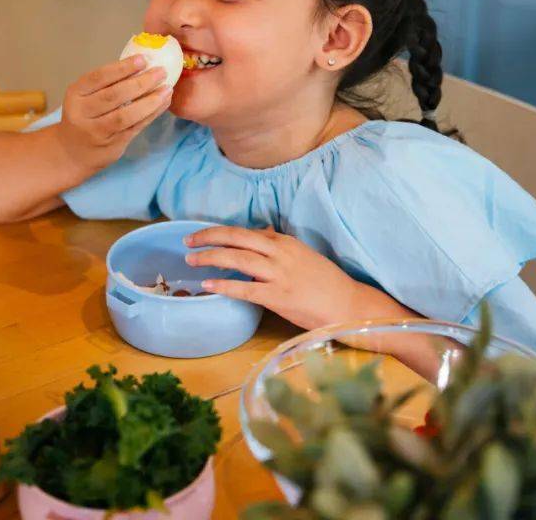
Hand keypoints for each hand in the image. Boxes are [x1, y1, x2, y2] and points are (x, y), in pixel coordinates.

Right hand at [57, 55, 172, 172]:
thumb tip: (142, 63)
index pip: (99, 77)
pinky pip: (135, 127)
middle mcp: (83, 113)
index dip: (122, 68)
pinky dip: (151, 114)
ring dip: (150, 101)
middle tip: (161, 72)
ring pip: (126, 115)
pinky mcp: (112, 145)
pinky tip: (162, 104)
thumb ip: (107, 83)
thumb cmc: (84, 117)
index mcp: (76, 94)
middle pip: (114, 95)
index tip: (143, 59)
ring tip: (167, 89)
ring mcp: (97, 132)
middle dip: (141, 82)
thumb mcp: (85, 97)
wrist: (72, 152)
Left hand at [184, 225, 367, 329]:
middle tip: (187, 241)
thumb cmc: (324, 282)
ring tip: (191, 260)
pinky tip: (208, 285)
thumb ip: (278, 245)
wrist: (348, 304)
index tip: (202, 234)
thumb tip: (259, 234)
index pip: (245, 231)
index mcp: (285, 242)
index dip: (220, 231)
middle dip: (209, 237)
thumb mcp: (301, 254)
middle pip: (237, 238)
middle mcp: (280, 253)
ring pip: (237, 259)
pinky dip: (224, 285)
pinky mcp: (279, 297)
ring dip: (211, 258)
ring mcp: (279, 275)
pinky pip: (245, 289)